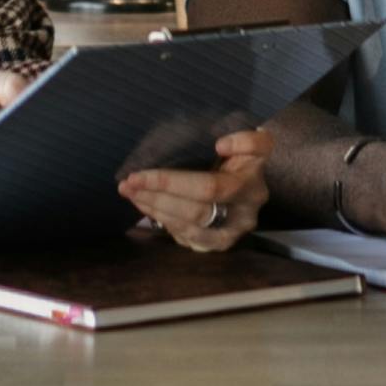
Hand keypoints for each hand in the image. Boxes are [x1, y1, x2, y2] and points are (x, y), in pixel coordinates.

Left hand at [121, 121, 273, 257]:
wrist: (257, 183)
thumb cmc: (247, 158)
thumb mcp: (256, 143)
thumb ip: (248, 140)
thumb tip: (222, 145)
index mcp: (250, 187)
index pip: (208, 188)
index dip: (171, 182)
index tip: (140, 174)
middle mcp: (243, 216)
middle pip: (195, 211)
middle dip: (157, 197)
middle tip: (128, 183)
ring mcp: (231, 235)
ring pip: (189, 228)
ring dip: (155, 210)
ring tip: (131, 193)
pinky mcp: (217, 245)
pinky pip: (186, 238)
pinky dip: (163, 221)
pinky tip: (146, 206)